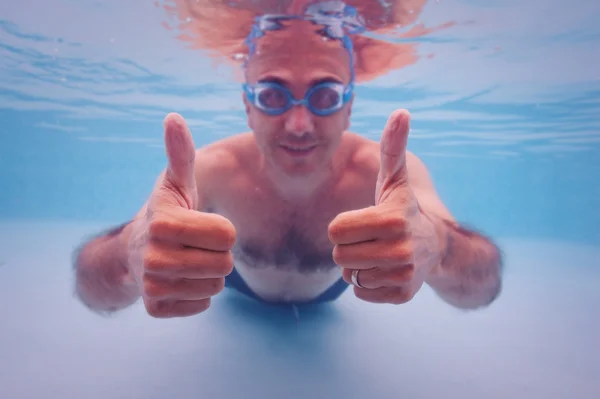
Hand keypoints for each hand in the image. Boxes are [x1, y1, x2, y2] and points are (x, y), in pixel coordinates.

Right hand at [127, 113, 235, 317]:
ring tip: (189, 260)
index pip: (228, 236)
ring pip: (215, 287)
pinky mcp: (154, 308)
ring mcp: (152, 286)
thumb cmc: (167, 212)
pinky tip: (181, 279)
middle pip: (225, 264)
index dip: (223, 230)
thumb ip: (181, 153)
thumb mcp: (176, 183)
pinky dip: (199, 293)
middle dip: (218, 254)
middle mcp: (153, 257)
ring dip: (210, 274)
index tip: (202, 224)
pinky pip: (202, 305)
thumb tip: (173, 117)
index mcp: (163, 223)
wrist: (134, 251)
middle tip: (196, 245)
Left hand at [328, 109, 442, 303]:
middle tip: (371, 239)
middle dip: (348, 247)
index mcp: (392, 219)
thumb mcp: (395, 179)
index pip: (335, 231)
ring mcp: (403, 275)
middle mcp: (400, 249)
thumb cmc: (403, 208)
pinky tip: (385, 270)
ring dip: (358, 266)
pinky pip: (361, 292)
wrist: (436, 246)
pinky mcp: (402, 295)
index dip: (343, 226)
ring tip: (380, 254)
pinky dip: (366, 284)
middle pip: (339, 255)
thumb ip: (393, 148)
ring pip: (350, 276)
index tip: (364, 221)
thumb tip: (401, 112)